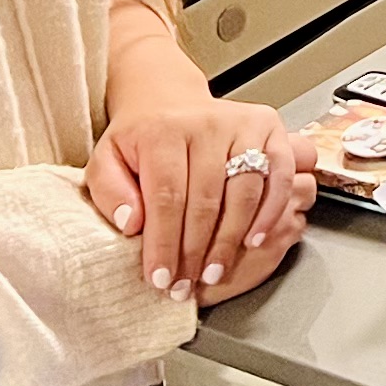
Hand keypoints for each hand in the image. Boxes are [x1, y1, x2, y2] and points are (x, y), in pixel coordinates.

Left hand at [86, 99, 307, 299]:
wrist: (167, 100)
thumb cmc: (140, 138)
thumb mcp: (107, 160)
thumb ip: (109, 191)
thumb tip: (131, 222)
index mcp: (163, 130)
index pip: (167, 195)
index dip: (165, 242)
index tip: (161, 277)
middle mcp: (207, 122)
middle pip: (206, 199)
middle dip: (195, 251)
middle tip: (185, 285)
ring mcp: (242, 124)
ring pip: (244, 192)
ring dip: (230, 240)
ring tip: (214, 272)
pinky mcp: (269, 128)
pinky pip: (278, 175)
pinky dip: (270, 212)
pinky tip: (254, 240)